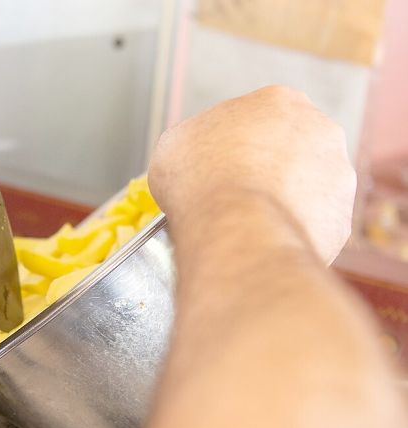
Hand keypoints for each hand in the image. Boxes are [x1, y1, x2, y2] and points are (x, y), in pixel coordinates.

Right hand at [148, 86, 354, 261]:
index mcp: (278, 101)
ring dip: (283, 200)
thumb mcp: (175, 144)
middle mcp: (320, 129)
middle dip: (268, 169)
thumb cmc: (202, 180)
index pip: (258, 120)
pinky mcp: (341, 217)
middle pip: (290, 149)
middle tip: (236, 193)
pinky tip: (265, 237)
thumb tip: (197, 154)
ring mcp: (337, 174)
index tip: (219, 165)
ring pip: (307, 188)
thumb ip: (196, 139)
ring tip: (249, 220)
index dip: (234, 145)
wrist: (235, 228)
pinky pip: (312, 225)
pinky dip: (291, 231)